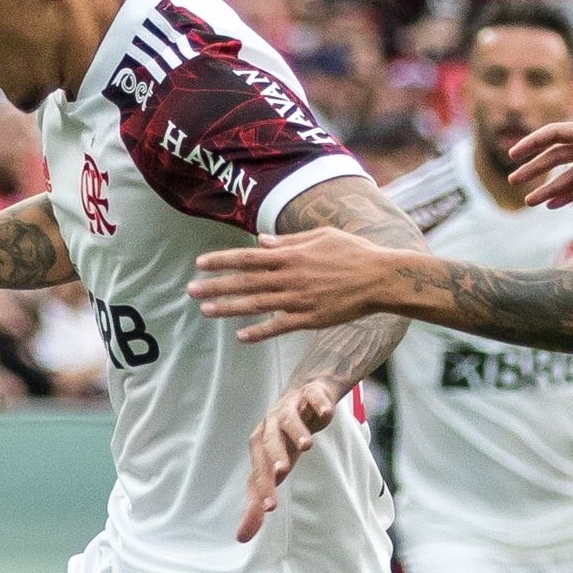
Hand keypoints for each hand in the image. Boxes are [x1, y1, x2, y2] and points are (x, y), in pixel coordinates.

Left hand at [190, 227, 395, 342]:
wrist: (380, 278)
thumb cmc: (353, 252)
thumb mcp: (321, 237)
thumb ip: (289, 241)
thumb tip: (261, 243)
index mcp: (291, 255)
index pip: (248, 258)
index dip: (222, 261)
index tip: (200, 264)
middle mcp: (290, 277)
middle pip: (245, 282)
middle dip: (216, 287)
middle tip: (191, 291)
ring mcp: (299, 300)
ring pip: (257, 305)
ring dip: (229, 309)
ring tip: (206, 312)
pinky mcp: (311, 319)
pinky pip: (280, 327)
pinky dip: (260, 332)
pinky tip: (241, 336)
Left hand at [237, 376, 339, 542]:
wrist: (305, 394)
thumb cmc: (285, 439)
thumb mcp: (273, 469)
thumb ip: (258, 501)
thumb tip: (241, 537)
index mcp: (260, 446)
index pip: (259, 469)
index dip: (263, 487)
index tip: (270, 507)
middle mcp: (271, 426)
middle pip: (269, 442)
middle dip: (275, 456)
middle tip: (282, 473)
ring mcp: (290, 408)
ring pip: (289, 419)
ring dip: (297, 431)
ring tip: (308, 445)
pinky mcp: (310, 395)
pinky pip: (314, 398)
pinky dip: (319, 405)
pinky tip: (326, 414)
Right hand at [506, 117, 572, 206]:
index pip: (556, 133)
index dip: (533, 143)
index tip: (513, 154)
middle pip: (556, 156)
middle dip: (534, 167)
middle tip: (512, 180)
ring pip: (567, 176)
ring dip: (548, 187)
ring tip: (529, 201)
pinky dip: (568, 197)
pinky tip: (553, 205)